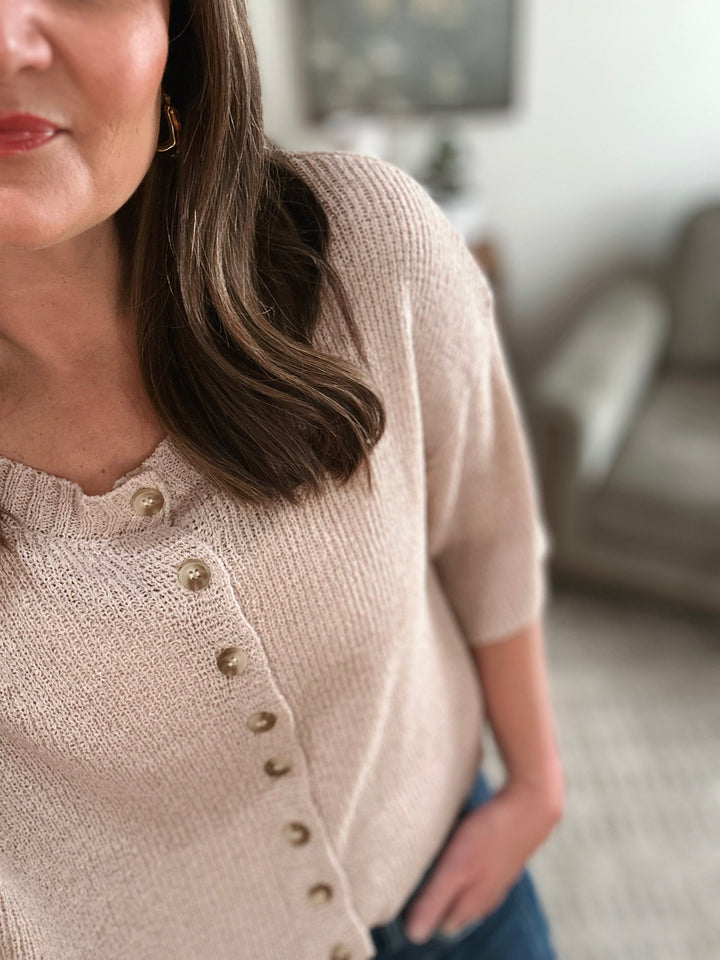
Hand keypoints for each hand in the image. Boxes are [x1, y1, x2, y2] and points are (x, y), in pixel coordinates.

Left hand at [402, 779, 562, 943]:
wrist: (530, 805)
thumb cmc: (490, 835)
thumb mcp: (455, 867)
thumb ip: (435, 899)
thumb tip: (414, 936)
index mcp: (474, 903)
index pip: (443, 922)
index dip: (424, 911)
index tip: (408, 891)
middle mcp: (488, 895)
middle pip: (456, 906)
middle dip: (437, 897)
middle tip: (417, 877)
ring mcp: (499, 875)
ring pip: (469, 887)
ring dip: (451, 880)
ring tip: (435, 863)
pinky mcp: (503, 855)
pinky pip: (480, 868)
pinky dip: (467, 863)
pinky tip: (461, 848)